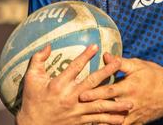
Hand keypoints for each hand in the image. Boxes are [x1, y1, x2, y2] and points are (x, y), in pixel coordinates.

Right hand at [16, 44, 132, 124]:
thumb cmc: (32, 101)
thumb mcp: (31, 79)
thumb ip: (38, 60)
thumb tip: (48, 45)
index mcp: (59, 85)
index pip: (74, 67)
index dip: (85, 55)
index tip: (95, 46)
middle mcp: (70, 97)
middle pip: (92, 83)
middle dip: (107, 72)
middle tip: (120, 62)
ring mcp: (76, 111)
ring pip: (99, 105)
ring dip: (116, 103)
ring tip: (131, 101)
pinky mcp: (79, 122)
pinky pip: (97, 120)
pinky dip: (109, 120)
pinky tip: (121, 119)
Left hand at [79, 54, 162, 124]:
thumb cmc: (154, 75)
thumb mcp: (138, 66)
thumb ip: (121, 63)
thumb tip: (105, 55)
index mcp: (129, 87)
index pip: (109, 91)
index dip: (95, 93)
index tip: (81, 95)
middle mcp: (130, 102)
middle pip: (108, 107)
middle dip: (92, 109)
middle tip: (78, 110)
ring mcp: (133, 114)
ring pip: (114, 121)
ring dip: (100, 122)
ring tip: (86, 123)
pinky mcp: (137, 122)